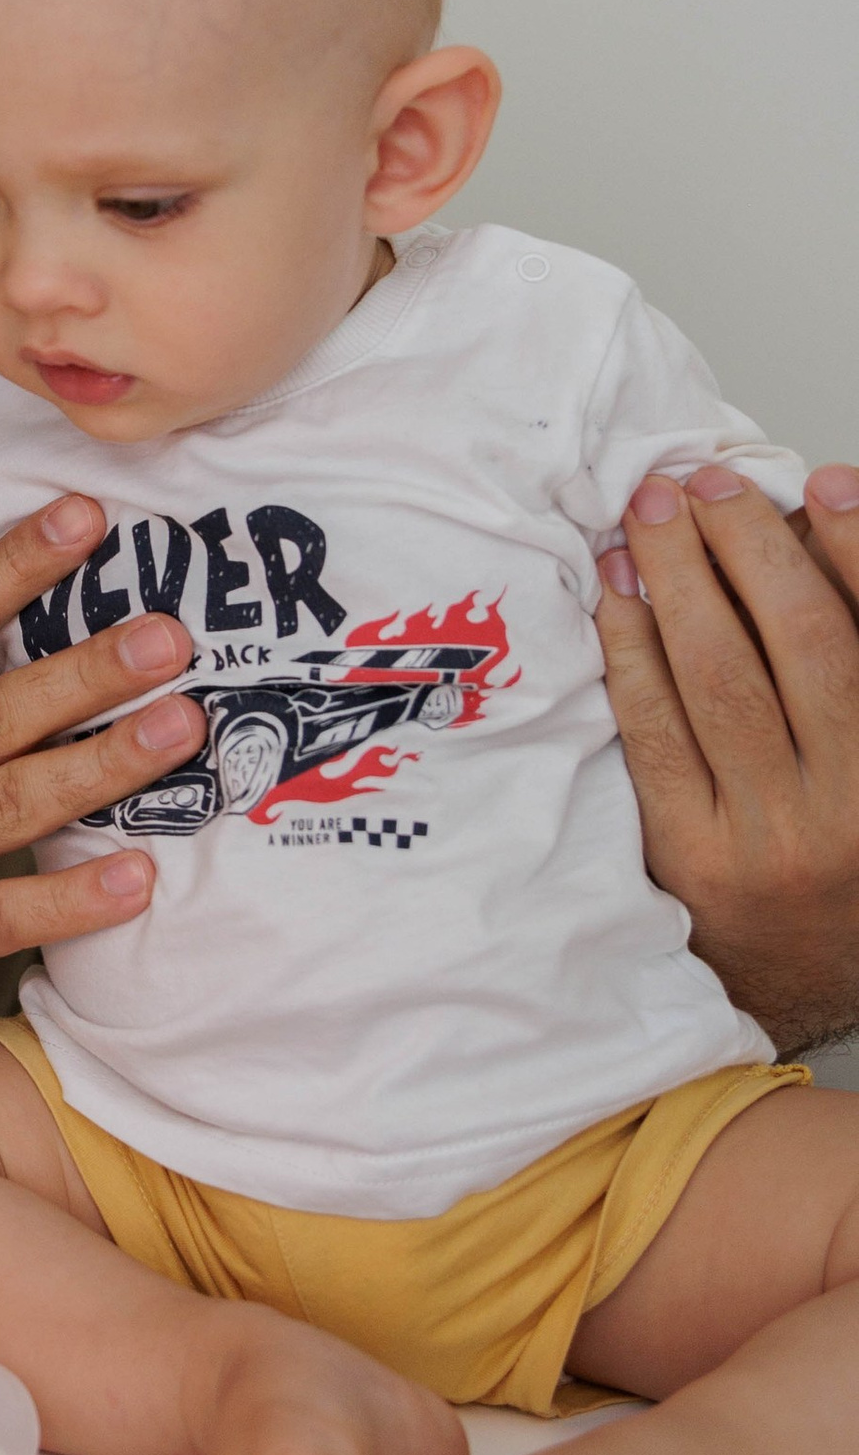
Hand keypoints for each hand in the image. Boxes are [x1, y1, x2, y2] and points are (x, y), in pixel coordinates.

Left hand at [598, 461, 858, 1052]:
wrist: (802, 975)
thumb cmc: (843, 844)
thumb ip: (851, 645)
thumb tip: (820, 516)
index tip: (822, 479)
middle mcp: (854, 802)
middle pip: (804, 643)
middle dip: (749, 547)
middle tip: (703, 483)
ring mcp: (774, 835)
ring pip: (721, 680)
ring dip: (679, 581)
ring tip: (650, 517)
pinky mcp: (695, 856)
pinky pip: (655, 731)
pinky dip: (632, 650)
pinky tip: (618, 596)